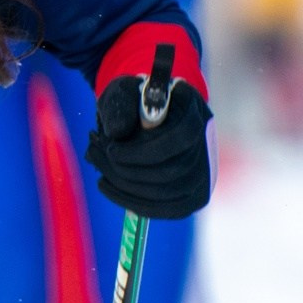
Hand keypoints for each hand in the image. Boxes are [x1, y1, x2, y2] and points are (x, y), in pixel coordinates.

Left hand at [84, 51, 212, 219]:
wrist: (148, 116)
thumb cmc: (135, 102)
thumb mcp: (124, 92)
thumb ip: (120, 106)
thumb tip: (118, 132)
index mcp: (193, 109)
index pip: (180, 136)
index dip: (143, 150)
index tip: (111, 150)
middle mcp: (207, 142)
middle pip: (173, 170)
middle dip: (127, 171)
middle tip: (95, 155)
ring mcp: (205, 172)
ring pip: (169, 194)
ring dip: (126, 187)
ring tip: (99, 170)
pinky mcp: (195, 195)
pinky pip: (169, 209)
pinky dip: (136, 203)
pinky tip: (110, 188)